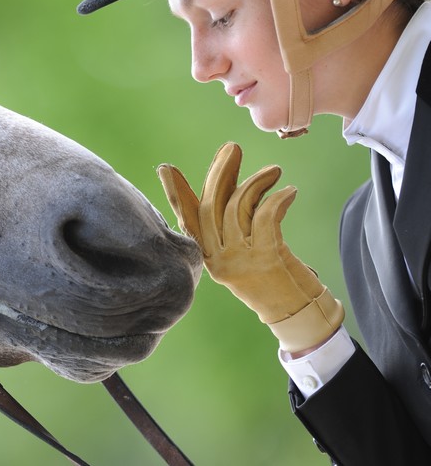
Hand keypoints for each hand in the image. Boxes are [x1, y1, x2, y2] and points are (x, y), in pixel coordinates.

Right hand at [157, 142, 343, 352]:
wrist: (300, 316)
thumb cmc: (274, 280)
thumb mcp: (245, 253)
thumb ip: (232, 224)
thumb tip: (228, 181)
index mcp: (210, 259)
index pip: (188, 220)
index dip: (176, 194)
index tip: (166, 169)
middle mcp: (219, 261)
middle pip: (211, 206)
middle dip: (220, 172)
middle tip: (233, 148)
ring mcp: (241, 261)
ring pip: (237, 206)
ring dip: (256, 181)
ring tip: (273, 172)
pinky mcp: (266, 259)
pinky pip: (265, 214)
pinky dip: (278, 197)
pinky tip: (288, 191)